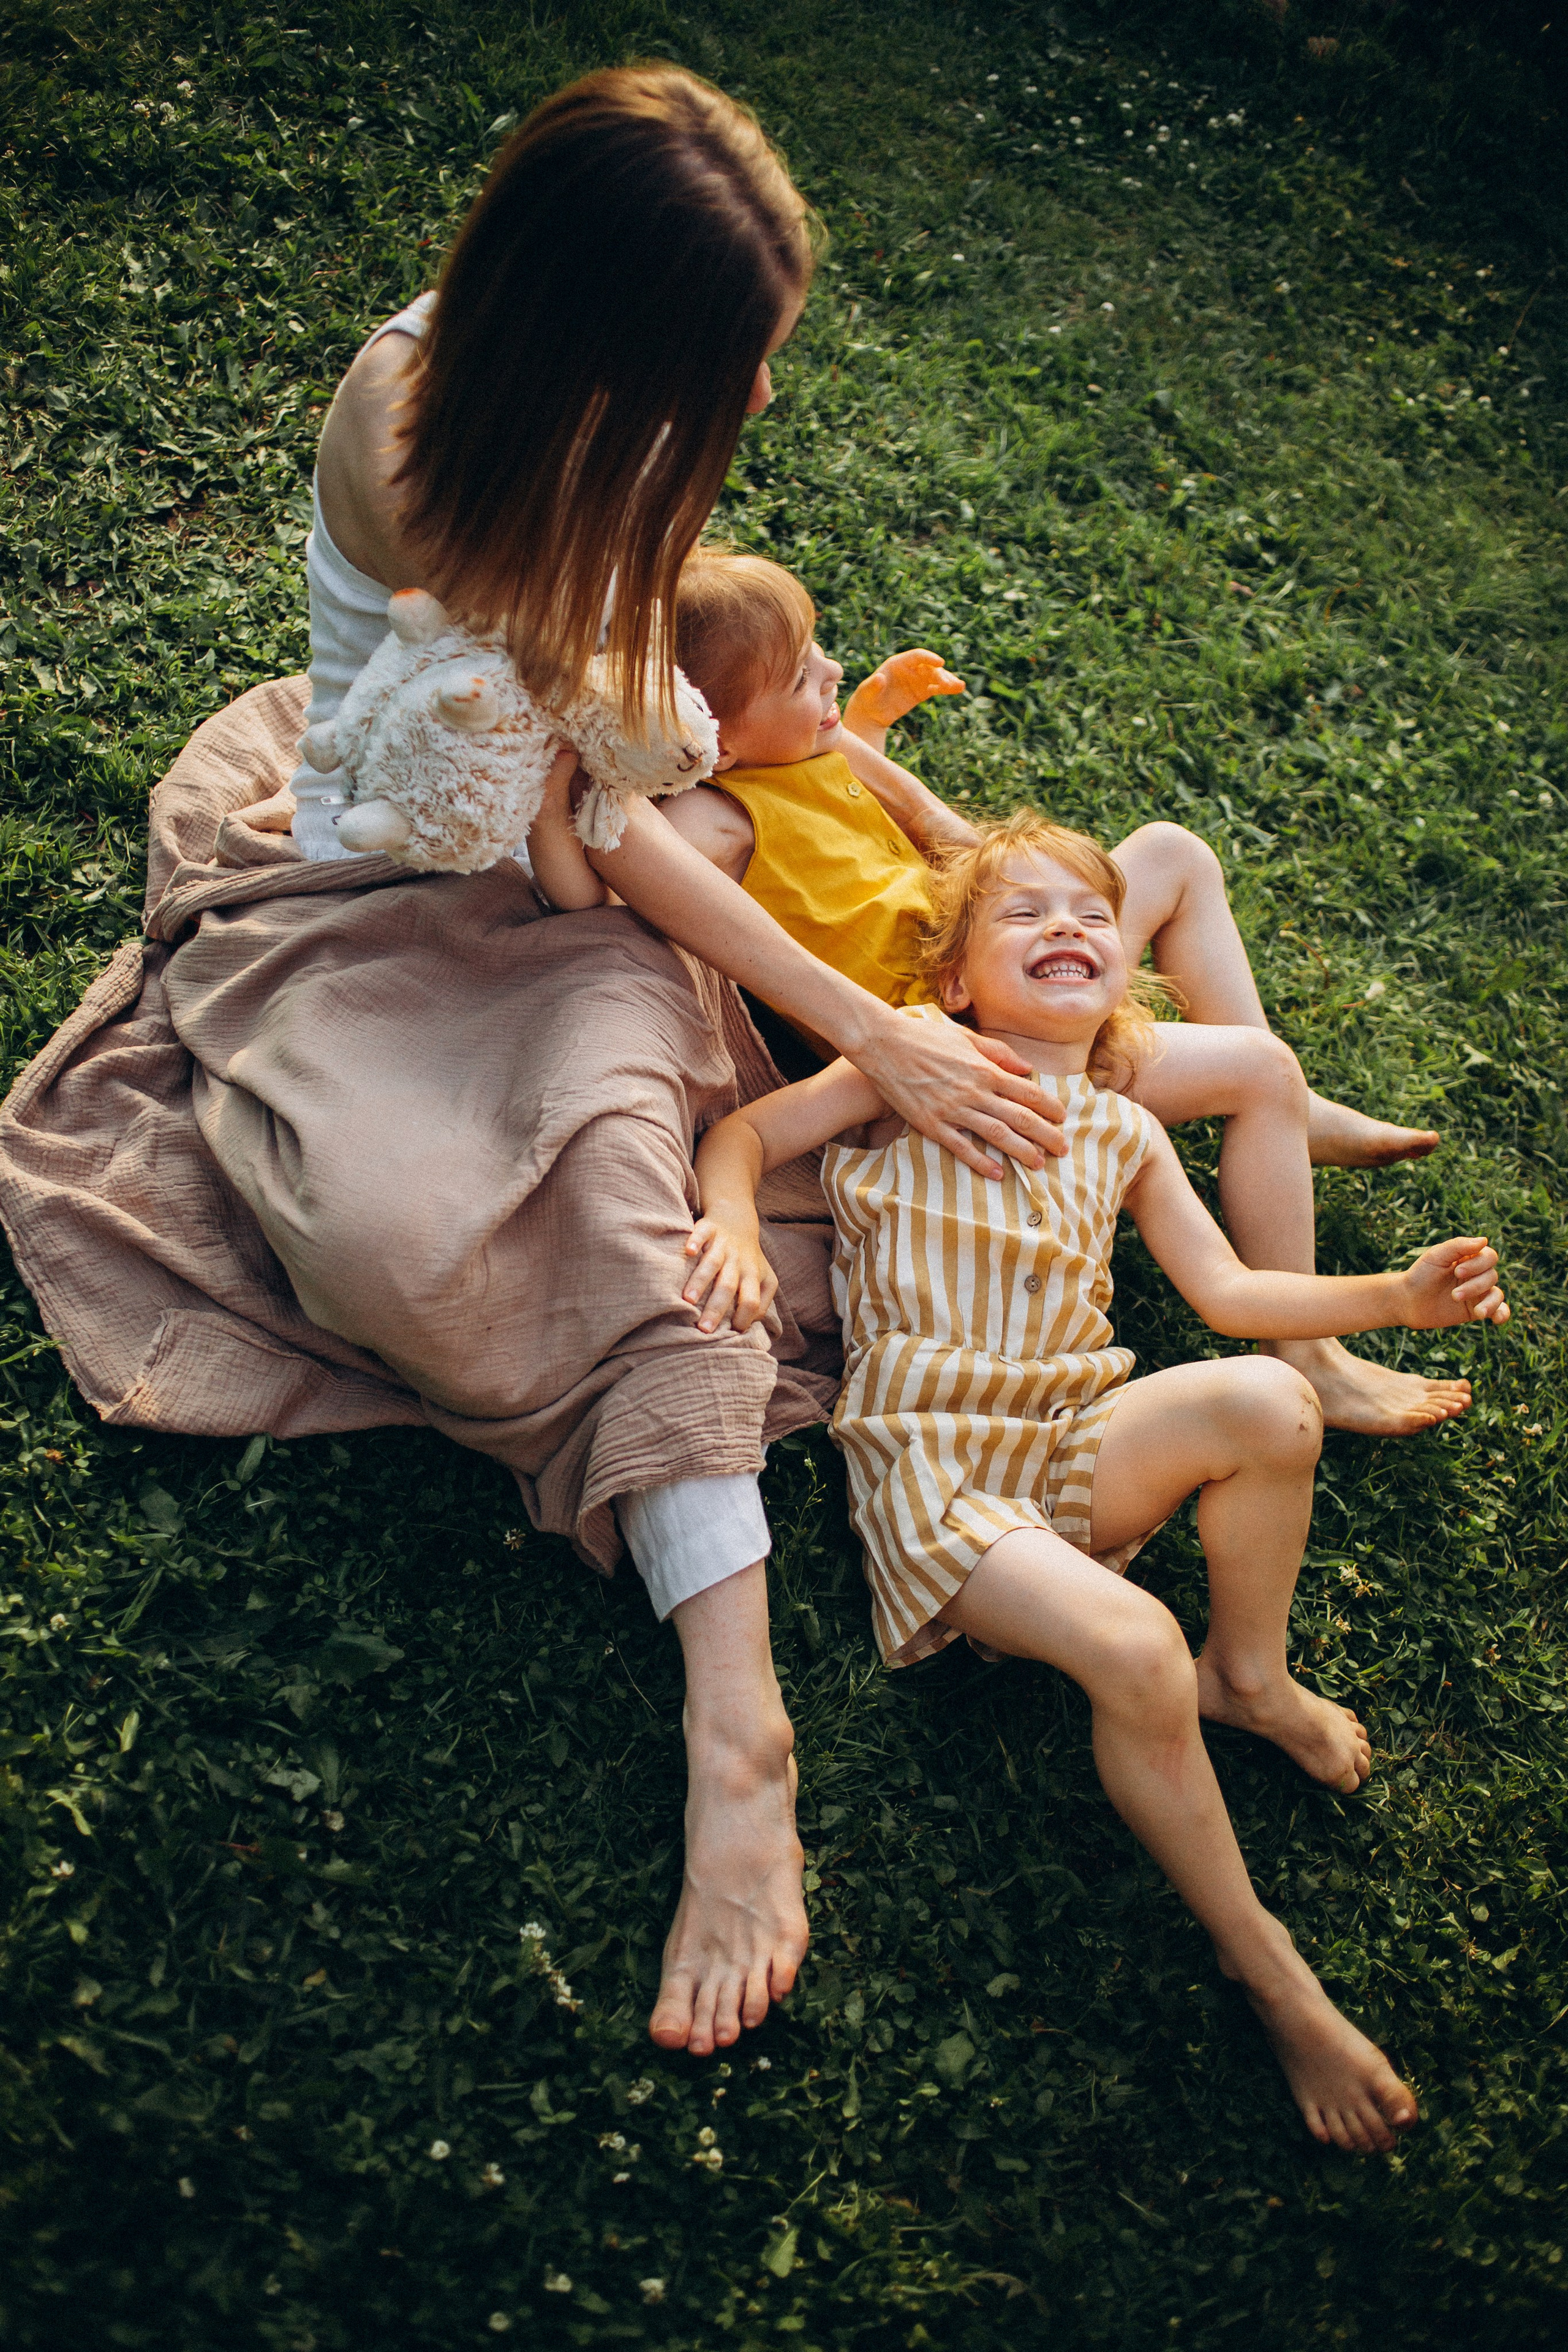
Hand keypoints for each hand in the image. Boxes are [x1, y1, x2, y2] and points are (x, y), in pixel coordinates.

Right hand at [683, 1210, 778, 1334]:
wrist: (737, 1219)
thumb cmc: (748, 1259)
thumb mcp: (764, 1279)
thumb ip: (762, 1303)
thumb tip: (746, 1326)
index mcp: (753, 1276)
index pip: (752, 1301)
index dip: (743, 1319)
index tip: (728, 1334)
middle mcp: (739, 1261)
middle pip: (728, 1286)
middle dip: (716, 1308)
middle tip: (704, 1329)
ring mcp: (723, 1244)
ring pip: (713, 1263)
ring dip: (701, 1281)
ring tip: (688, 1300)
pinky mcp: (709, 1228)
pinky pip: (702, 1233)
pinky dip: (695, 1241)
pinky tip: (688, 1251)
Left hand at [842, 648, 965, 735]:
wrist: (870, 713)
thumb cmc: (866, 699)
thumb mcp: (867, 692)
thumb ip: (873, 685)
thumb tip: (879, 678)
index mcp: (897, 663)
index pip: (917, 656)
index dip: (929, 658)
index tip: (940, 663)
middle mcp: (909, 669)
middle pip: (929, 668)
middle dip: (940, 675)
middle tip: (949, 684)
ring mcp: (916, 680)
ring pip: (936, 678)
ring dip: (948, 681)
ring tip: (960, 687)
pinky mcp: (921, 692)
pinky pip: (936, 688)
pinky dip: (946, 688)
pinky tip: (957, 689)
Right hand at [852, 1012, 1066, 1178]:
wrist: (882, 1044)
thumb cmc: (924, 1037)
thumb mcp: (966, 1038)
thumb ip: (999, 1053)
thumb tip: (1027, 1068)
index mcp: (985, 1069)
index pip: (1028, 1092)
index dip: (1049, 1107)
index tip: (1062, 1118)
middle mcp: (973, 1091)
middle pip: (1019, 1117)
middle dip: (1045, 1135)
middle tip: (1062, 1149)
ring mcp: (952, 1109)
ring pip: (996, 1134)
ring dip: (1021, 1150)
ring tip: (1038, 1163)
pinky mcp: (931, 1124)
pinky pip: (961, 1147)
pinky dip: (981, 1161)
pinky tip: (998, 1173)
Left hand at [1400, 1237, 1508, 1327]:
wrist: (1407, 1301)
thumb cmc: (1420, 1274)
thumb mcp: (1436, 1256)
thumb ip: (1459, 1246)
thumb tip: (1484, 1240)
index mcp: (1469, 1257)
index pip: (1489, 1256)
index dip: (1478, 1264)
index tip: (1457, 1272)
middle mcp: (1476, 1274)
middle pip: (1492, 1276)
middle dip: (1475, 1286)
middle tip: (1453, 1294)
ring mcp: (1477, 1292)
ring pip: (1496, 1294)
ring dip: (1488, 1302)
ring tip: (1477, 1312)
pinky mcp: (1475, 1310)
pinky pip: (1498, 1311)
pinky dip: (1502, 1313)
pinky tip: (1497, 1319)